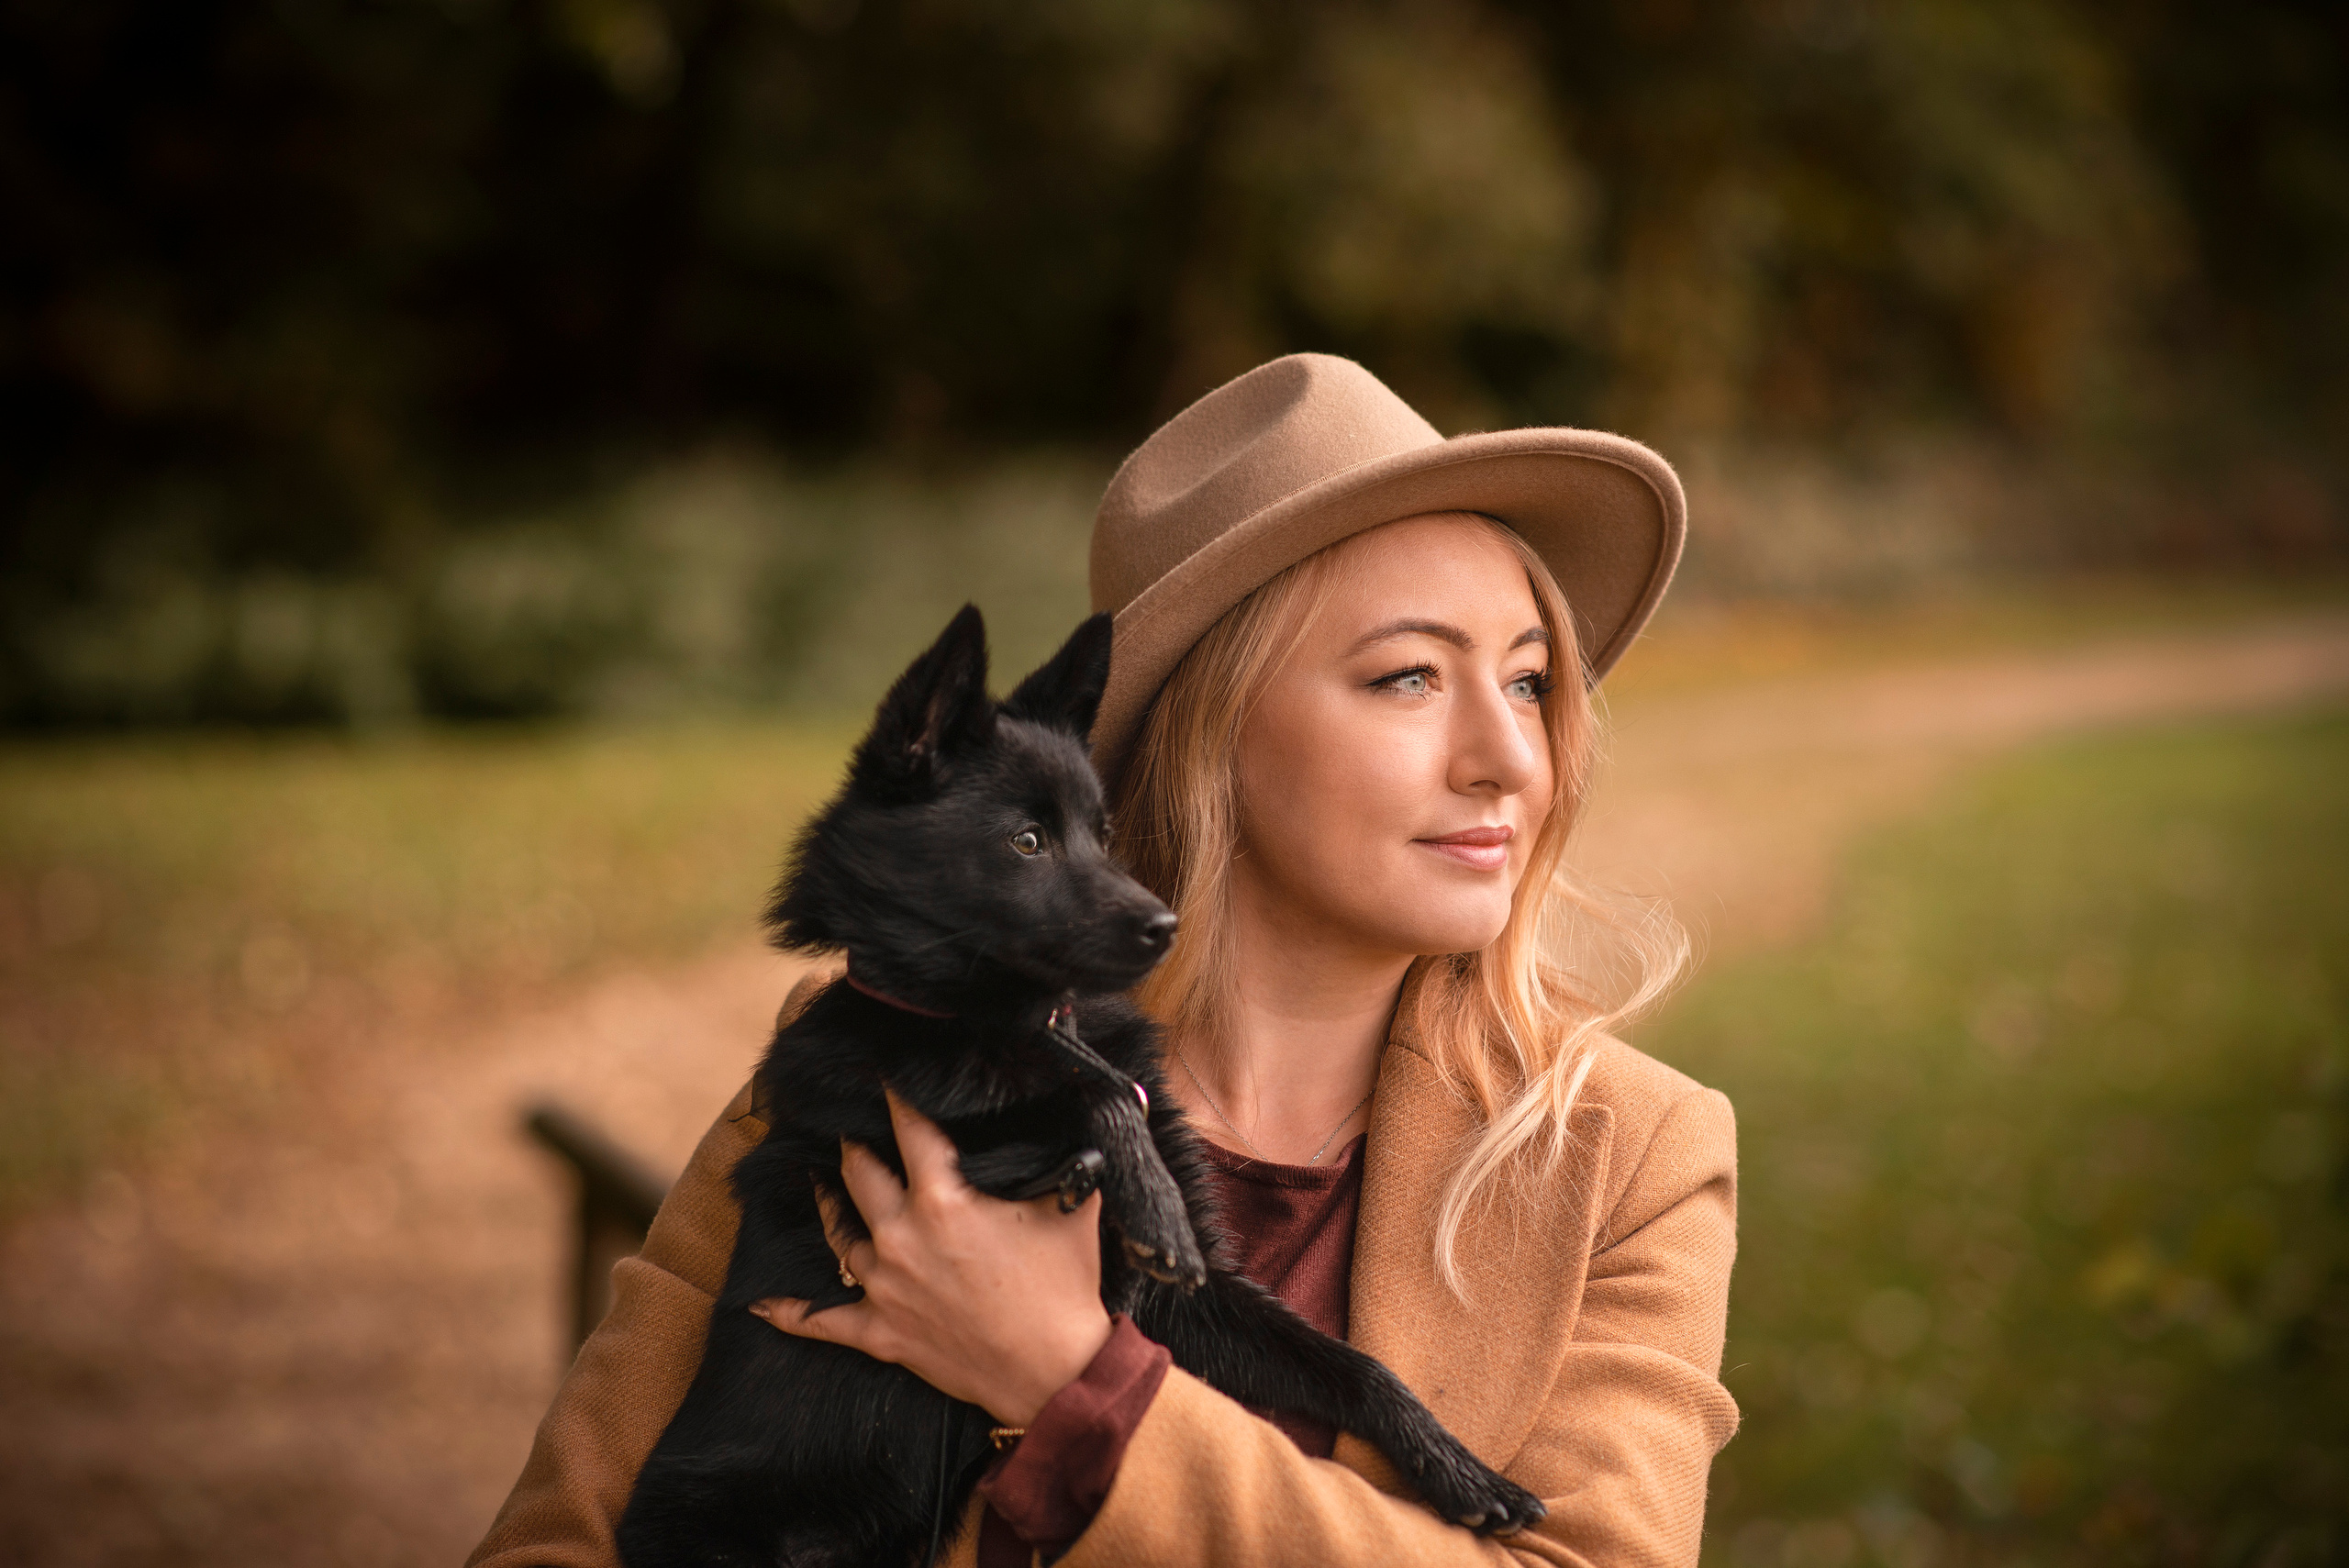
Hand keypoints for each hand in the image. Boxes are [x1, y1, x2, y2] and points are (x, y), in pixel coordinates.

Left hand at [751, 1088, 1114, 1426]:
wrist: (1055, 1372)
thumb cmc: (1066, 1286)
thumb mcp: (1076, 1204)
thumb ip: (1074, 1151)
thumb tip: (1103, 1100)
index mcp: (943, 1199)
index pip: (910, 1129)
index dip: (897, 1096)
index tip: (883, 1072)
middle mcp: (902, 1235)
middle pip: (859, 1173)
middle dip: (854, 1144)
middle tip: (849, 1127)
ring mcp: (885, 1286)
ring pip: (838, 1234)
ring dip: (828, 1204)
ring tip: (819, 1181)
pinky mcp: (882, 1333)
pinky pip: (824, 1322)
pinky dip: (791, 1312)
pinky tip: (759, 1303)